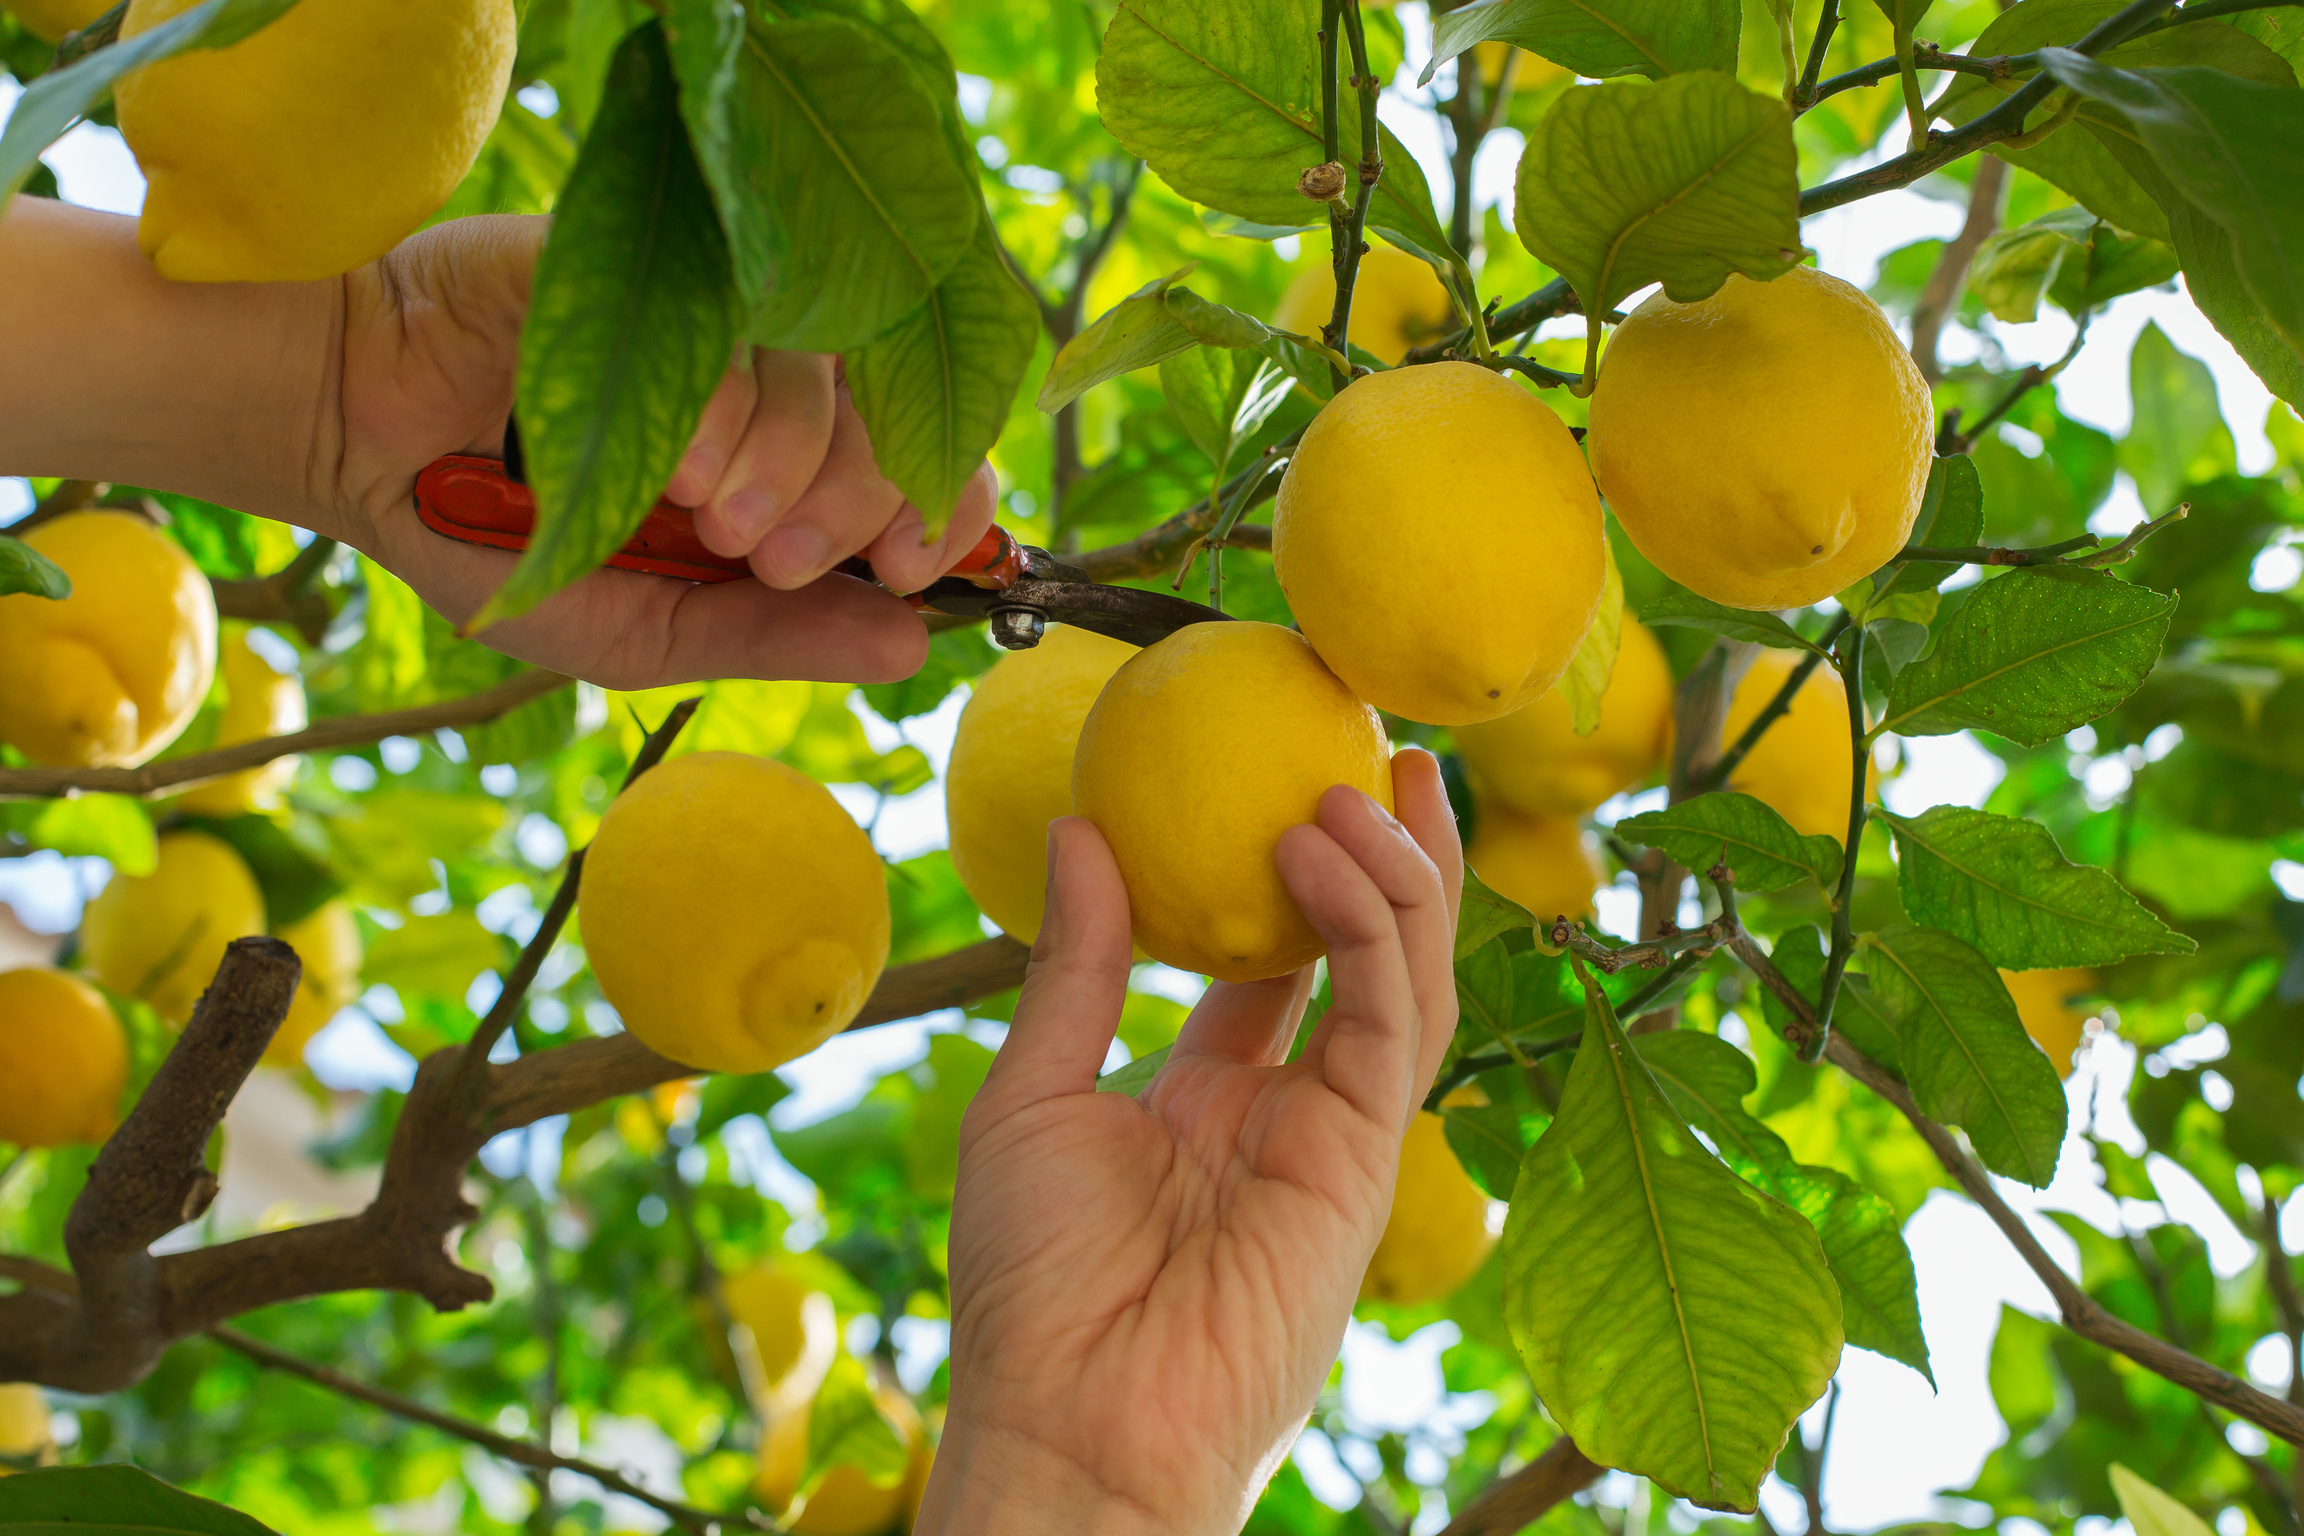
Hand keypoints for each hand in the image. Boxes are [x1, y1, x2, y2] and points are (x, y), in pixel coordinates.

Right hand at [322, 214, 998, 688]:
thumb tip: (911, 646)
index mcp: (784, 462)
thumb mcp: (647, 631)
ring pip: (834, 368)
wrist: (355, 440)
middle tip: (775, 559)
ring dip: (795, 464)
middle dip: (864, 504)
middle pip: (900, 412)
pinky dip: (731, 409)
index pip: (925, 458)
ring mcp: (718, 312)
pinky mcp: (660, 262)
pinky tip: (676, 465)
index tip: (904, 576)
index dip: (943, 514)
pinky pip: (744, 319)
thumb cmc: (496, 538)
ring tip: (710, 519)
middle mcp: (768, 382)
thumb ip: (773, 637)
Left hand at [920, 749, 1463, 1535]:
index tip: (1285, 776)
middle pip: (1364, 958)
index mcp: (1208, 1098)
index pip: (1272, 964)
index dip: (1290, 876)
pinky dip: (1375, 934)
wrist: (1066, 1416)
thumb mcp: (1032, 1094)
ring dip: (1396, 875)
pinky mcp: (1367, 1162)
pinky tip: (1327, 855)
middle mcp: (1287, 1111)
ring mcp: (1335, 1137)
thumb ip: (1076, 967)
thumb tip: (1076, 831)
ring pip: (1406, 980)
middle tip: (1378, 753)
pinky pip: (1393, 1025)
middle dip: (1384, 857)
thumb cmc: (1030, 1281)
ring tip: (1364, 781)